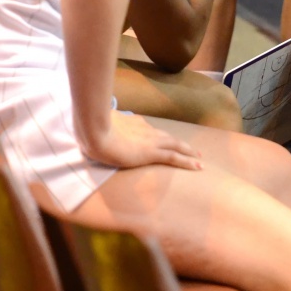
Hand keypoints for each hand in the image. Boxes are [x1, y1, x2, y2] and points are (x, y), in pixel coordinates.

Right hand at [84, 109, 202, 170]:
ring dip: (188, 152)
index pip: (150, 131)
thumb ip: (102, 128)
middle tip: (192, 150)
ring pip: (176, 146)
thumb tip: (95, 130)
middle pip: (167, 137)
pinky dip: (188, 162)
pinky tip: (198, 167)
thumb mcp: (97, 127)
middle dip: (180, 144)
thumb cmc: (91, 130)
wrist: (95, 132)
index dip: (160, 137)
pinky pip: (174, 157)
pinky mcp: (151, 153)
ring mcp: (150, 141)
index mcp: (134, 123)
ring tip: (199, 158)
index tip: (164, 140)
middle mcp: (145, 130)